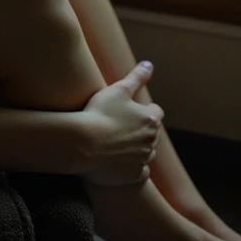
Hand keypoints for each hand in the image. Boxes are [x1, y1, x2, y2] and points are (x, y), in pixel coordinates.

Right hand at [79, 63, 164, 185]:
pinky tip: (120, 161)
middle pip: (152, 133)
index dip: (144, 109)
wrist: (84, 142)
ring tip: (119, 142)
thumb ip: (136, 77)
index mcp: (150, 119)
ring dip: (138, 148)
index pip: (156, 111)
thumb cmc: (101, 112)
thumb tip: (149, 64)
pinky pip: (140, 172)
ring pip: (147, 152)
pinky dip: (134, 167)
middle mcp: (151, 140)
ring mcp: (143, 159)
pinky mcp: (134, 175)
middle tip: (122, 125)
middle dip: (142, 129)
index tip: (130, 109)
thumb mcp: (119, 89)